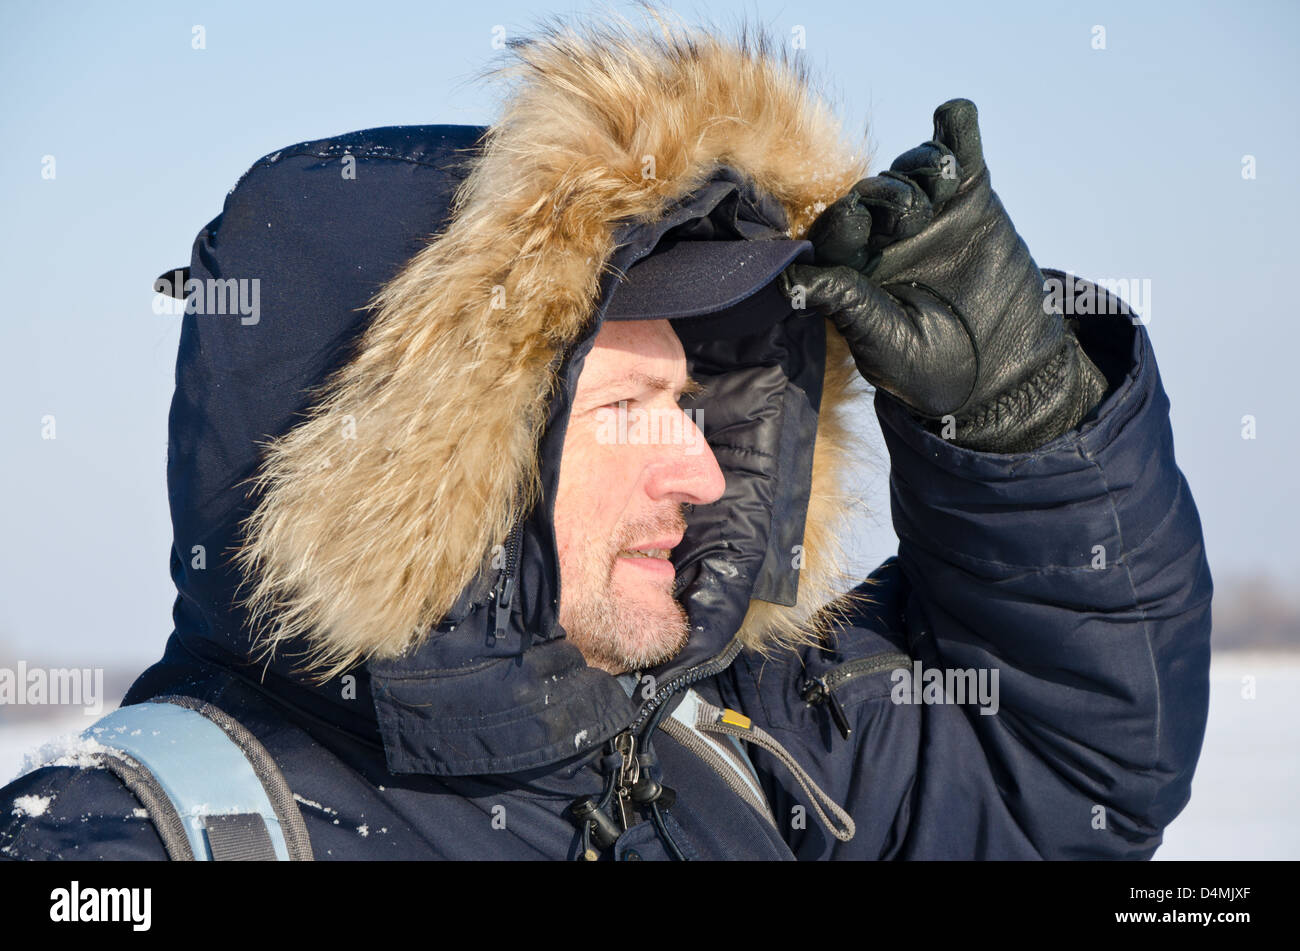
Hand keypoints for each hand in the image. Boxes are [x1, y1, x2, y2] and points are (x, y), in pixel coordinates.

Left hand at [781, 99, 1108, 452]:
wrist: (1001, 372)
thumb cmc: (929, 369)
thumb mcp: (885, 342)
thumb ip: (847, 304)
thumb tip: (791, 281)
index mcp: (852, 268)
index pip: (835, 231)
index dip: (843, 221)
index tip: (856, 219)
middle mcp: (883, 235)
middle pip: (872, 193)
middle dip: (886, 196)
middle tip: (908, 216)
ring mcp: (928, 212)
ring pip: (911, 169)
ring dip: (919, 168)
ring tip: (937, 184)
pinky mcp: (970, 197)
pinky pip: (958, 150)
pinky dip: (956, 128)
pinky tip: (954, 114)